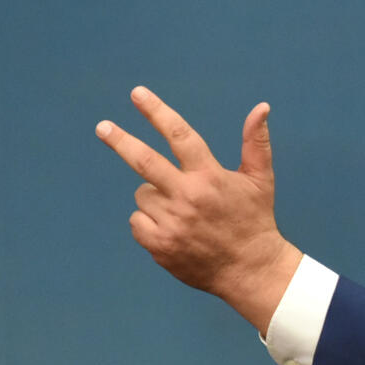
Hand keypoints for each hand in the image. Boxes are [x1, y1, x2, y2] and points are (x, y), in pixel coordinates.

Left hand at [97, 86, 302, 332]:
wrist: (251, 270)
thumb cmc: (255, 220)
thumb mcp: (261, 180)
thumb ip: (256, 142)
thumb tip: (262, 106)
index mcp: (210, 176)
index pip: (179, 135)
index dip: (156, 112)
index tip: (137, 94)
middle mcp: (189, 197)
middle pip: (144, 161)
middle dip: (120, 141)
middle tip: (102, 128)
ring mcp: (173, 222)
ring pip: (144, 195)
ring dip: (155, 197)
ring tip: (183, 212)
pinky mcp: (161, 244)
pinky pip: (137, 221)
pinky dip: (148, 222)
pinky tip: (172, 229)